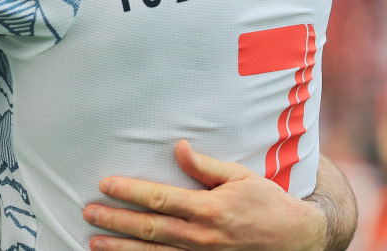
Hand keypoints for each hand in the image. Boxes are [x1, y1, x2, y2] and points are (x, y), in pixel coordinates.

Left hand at [83, 140, 326, 250]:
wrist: (299, 239)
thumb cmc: (267, 203)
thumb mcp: (240, 177)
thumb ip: (205, 166)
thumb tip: (177, 147)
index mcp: (210, 209)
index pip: (160, 198)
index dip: (130, 192)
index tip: (105, 185)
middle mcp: (203, 236)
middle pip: (150, 228)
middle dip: (116, 221)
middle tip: (87, 213)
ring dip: (122, 250)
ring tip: (94, 243)